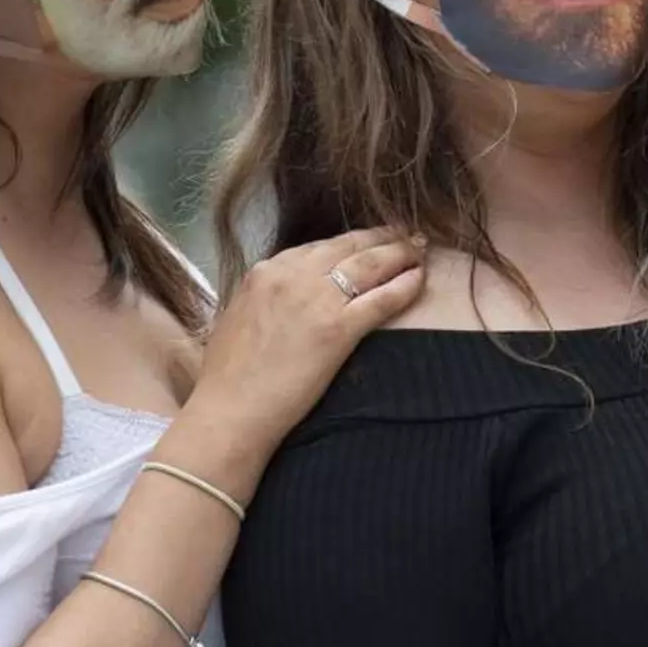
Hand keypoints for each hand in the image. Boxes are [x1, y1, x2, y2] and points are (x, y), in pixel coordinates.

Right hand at [189, 227, 426, 446]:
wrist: (229, 411)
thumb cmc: (226, 377)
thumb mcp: (239, 316)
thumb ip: (265, 296)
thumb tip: (284, 294)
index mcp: (265, 271)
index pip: (319, 246)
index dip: (350, 242)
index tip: (368, 241)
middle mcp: (292, 275)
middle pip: (349, 245)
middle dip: (382, 237)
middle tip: (407, 235)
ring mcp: (317, 299)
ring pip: (370, 263)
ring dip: (400, 253)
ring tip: (420, 249)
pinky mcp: (339, 328)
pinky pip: (382, 298)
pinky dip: (405, 286)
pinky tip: (420, 279)